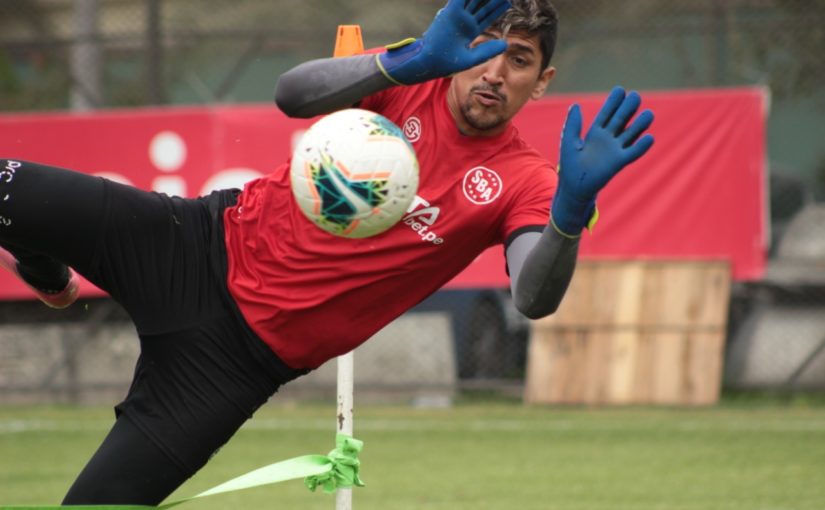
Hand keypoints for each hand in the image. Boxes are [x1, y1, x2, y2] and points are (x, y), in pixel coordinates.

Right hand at [377, 0, 511, 84]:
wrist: (431, 62)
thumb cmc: (447, 63)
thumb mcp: (472, 58)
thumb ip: (488, 50)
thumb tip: (505, 44)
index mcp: (470, 31)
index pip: (486, 17)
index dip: (497, 9)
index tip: (507, 2)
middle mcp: (464, 21)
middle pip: (482, 6)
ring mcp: (457, 16)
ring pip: (473, 0)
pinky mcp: (451, 12)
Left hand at [551, 86, 654, 237]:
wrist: (574, 186)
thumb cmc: (570, 165)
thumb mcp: (569, 141)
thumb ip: (573, 124)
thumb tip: (575, 105)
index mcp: (595, 132)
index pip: (607, 114)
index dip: (613, 102)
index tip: (620, 89)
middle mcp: (608, 139)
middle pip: (621, 120)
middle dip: (628, 109)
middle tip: (635, 96)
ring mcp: (615, 150)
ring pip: (630, 134)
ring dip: (640, 125)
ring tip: (649, 114)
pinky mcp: (619, 162)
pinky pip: (633, 153)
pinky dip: (641, 146)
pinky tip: (649, 138)